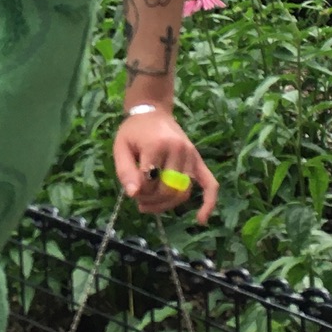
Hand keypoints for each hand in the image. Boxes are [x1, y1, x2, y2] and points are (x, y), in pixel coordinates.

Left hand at [112, 111, 217, 225]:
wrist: (153, 112)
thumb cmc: (134, 131)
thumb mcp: (121, 148)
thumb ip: (125, 171)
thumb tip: (133, 194)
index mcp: (157, 145)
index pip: (149, 182)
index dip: (138, 192)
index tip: (131, 189)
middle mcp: (178, 150)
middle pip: (167, 190)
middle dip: (151, 200)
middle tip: (138, 198)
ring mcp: (191, 156)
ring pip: (182, 193)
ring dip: (166, 205)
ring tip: (150, 204)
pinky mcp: (199, 161)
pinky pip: (210, 184)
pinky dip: (208, 202)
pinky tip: (201, 219)